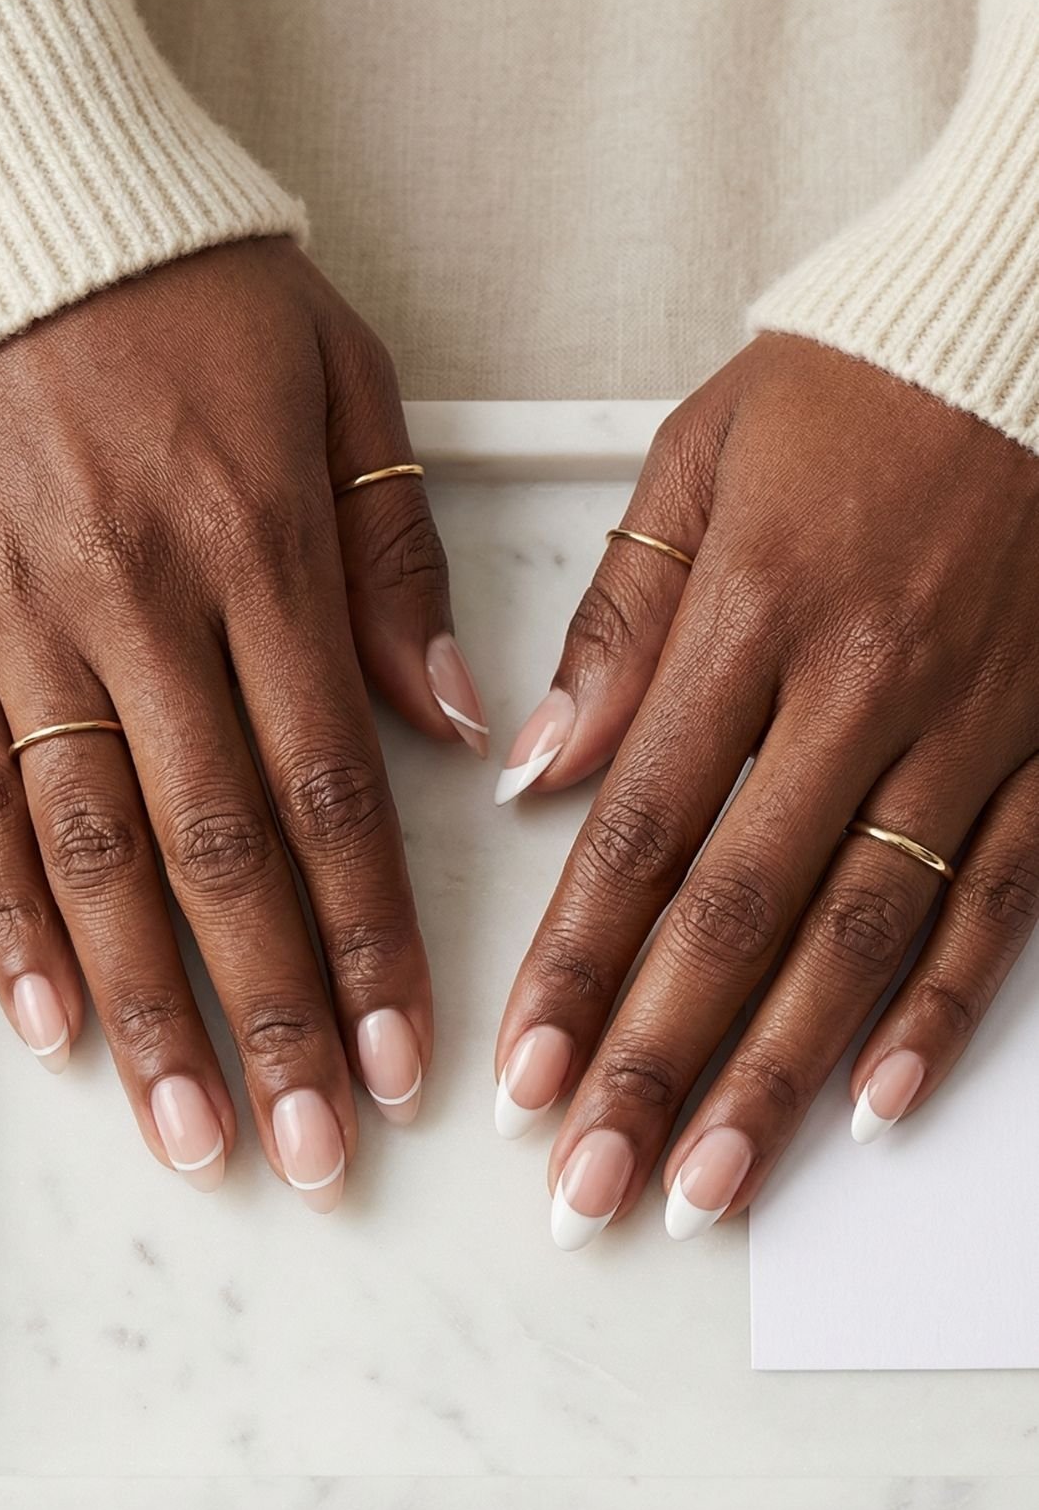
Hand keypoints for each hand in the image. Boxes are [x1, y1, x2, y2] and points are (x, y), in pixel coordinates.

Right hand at [0, 238, 486, 1202]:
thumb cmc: (182, 283)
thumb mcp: (333, 377)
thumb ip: (393, 555)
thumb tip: (452, 719)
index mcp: (257, 544)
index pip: (329, 788)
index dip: (370, 942)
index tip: (408, 1059)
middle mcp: (134, 600)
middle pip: (216, 851)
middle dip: (273, 1018)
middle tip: (318, 1152)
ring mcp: (10, 618)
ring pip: (87, 852)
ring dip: (145, 1008)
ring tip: (195, 1133)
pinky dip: (4, 920)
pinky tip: (52, 1026)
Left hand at [495, 333, 1038, 1246]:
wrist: (1033, 322)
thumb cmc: (857, 385)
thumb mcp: (703, 459)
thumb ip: (619, 625)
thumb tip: (532, 771)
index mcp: (755, 612)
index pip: (645, 828)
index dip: (578, 967)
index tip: (522, 1076)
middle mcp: (864, 685)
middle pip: (742, 910)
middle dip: (656, 1062)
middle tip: (591, 1186)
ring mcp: (974, 725)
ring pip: (866, 932)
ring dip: (782, 1073)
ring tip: (708, 1185)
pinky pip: (1002, 897)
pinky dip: (944, 1008)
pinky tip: (876, 1102)